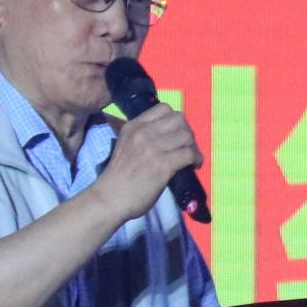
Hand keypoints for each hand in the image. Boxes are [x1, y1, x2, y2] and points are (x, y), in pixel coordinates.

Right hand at [94, 104, 202, 221]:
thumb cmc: (119, 177)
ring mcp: (153, 148)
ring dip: (193, 146)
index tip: (176, 134)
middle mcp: (143, 132)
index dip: (175, 121)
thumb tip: (168, 136)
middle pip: (179, 119)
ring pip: (186, 135)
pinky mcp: (163, 164)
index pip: (163, 108)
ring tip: (192, 157)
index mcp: (133, 126)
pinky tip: (194, 165)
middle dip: (187, 131)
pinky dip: (196, 159)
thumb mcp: (126, 146)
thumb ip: (143, 137)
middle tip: (186, 146)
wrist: (110, 198)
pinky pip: (189, 154)